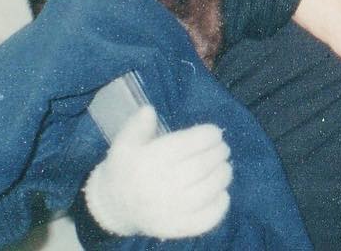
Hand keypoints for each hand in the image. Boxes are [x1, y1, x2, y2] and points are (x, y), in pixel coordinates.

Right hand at [84, 107, 231, 238]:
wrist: (115, 206)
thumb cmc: (125, 169)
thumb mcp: (123, 143)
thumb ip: (136, 126)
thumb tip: (149, 110)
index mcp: (150, 162)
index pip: (187, 145)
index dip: (207, 135)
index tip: (215, 132)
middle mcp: (161, 187)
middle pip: (201, 167)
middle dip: (218, 154)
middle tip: (223, 148)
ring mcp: (170, 211)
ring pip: (206, 192)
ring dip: (222, 176)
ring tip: (225, 167)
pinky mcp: (176, 229)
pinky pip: (204, 220)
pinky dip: (219, 207)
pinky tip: (222, 193)